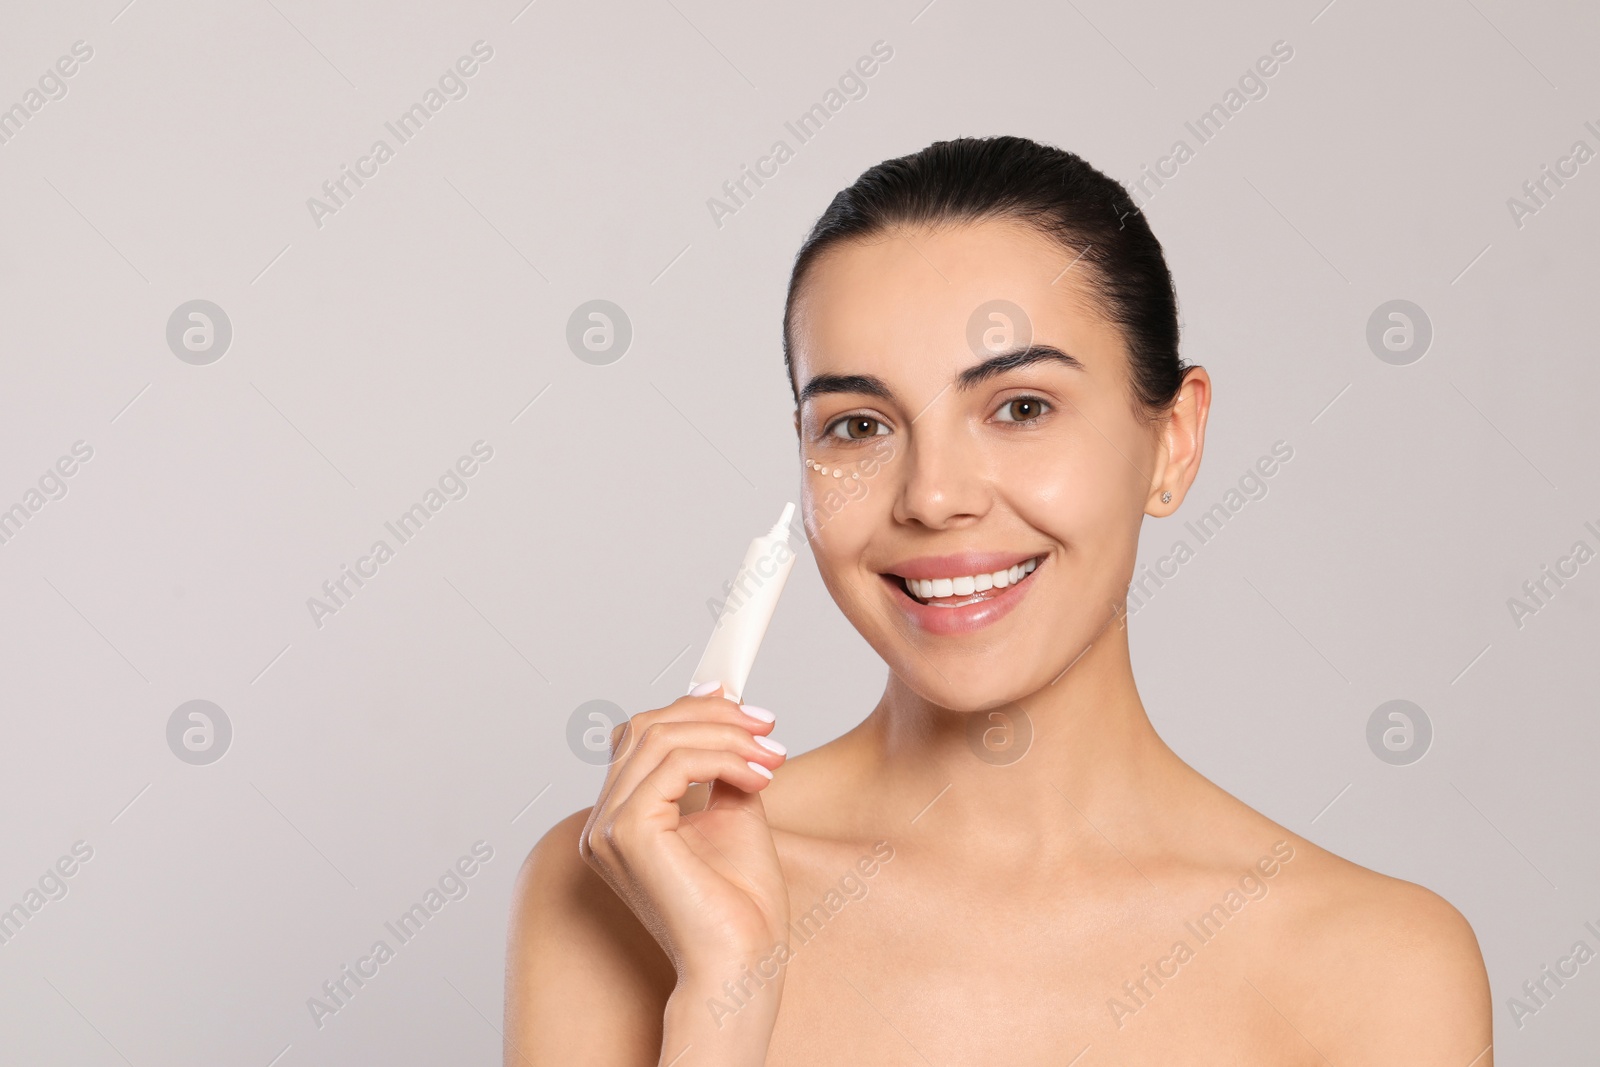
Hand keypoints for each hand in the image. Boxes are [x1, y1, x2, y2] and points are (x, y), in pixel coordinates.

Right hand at [580, 683, 790, 986]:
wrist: (742, 964)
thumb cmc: (740, 909)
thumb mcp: (733, 815)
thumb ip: (722, 769)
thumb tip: (732, 718)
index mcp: (622, 821)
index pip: (641, 738)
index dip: (690, 710)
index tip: (744, 706)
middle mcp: (604, 823)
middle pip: (646, 727)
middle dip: (714, 716)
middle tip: (767, 724)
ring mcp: (608, 828)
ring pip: (660, 737)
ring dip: (728, 736)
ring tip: (773, 756)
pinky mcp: (628, 832)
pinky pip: (674, 764)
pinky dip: (723, 758)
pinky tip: (758, 775)